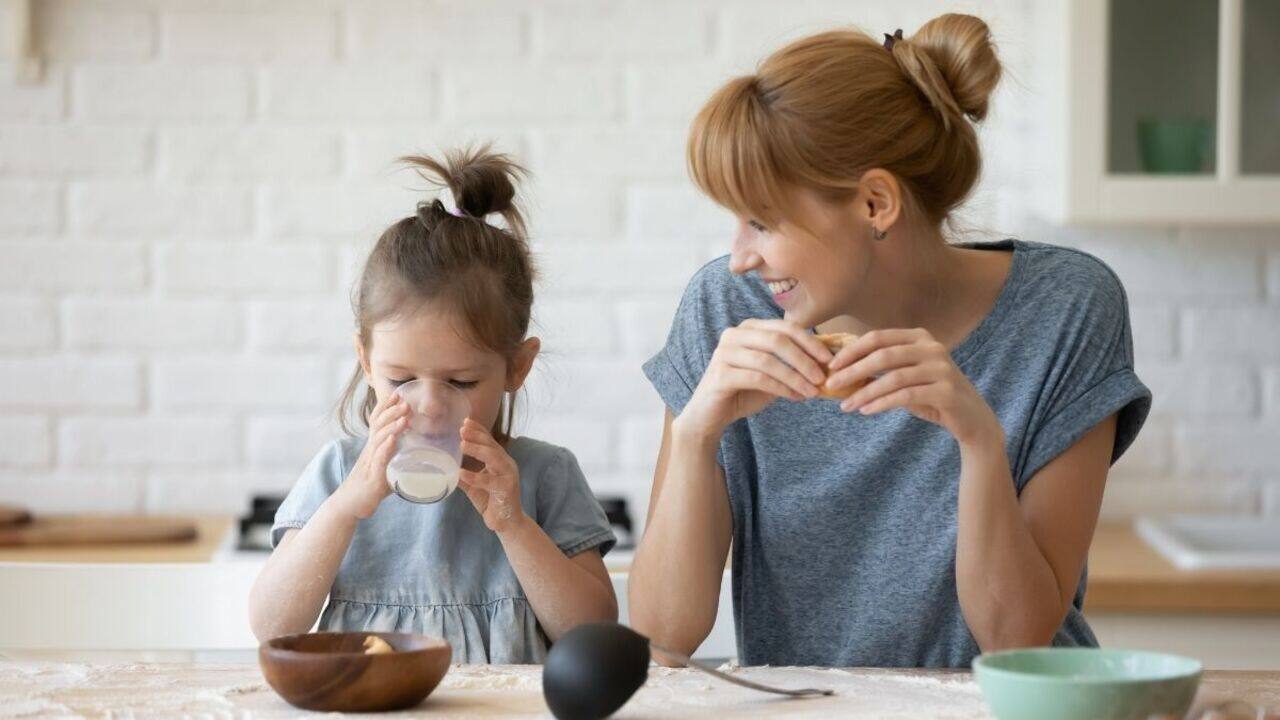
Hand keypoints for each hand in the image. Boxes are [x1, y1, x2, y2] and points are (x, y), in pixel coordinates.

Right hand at [332, 392, 409, 519]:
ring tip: (405, 418)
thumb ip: (396, 457)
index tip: (397, 394)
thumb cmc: (369, 485)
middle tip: (406, 402)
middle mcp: (370, 450)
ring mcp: (370, 462)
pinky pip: (379, 459)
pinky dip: (386, 448)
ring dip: (392, 427)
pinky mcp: (372, 476)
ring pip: (379, 439)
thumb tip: (415, 455)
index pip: (377, 421)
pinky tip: (393, 440)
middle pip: (378, 425)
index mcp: (373, 446)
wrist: (349, 504)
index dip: (385, 407)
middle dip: (392, 412)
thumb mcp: (384, 466)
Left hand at [458, 418, 527, 533]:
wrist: (507, 523)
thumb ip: (463, 476)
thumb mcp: (474, 486)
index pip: (489, 441)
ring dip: (477, 450)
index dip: (478, 431)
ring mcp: (508, 476)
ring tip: (461, 444)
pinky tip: (461, 473)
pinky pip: (489, 481)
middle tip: (462, 428)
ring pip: (494, 458)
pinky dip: (475, 477)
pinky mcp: (506, 489)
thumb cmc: (492, 501)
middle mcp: (506, 465)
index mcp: (500, 461)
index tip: (465, 421)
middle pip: (492, 445)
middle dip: (477, 436)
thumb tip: (445, 468)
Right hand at [678, 318, 832, 438]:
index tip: (829, 359)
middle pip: (777, 340)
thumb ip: (792, 364)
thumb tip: (826, 362)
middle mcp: (734, 335)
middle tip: (822, 378)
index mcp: (749, 328)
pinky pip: (757, 378)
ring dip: (794, 376)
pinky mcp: (720, 374)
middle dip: (804, 359)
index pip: (785, 327)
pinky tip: (794, 397)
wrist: (711, 415)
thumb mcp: (773, 374)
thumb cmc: (744, 392)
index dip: (810, 341)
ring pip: (768, 360)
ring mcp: (724, 353)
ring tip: (811, 392)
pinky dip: (780, 388)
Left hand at [825, 328, 1002, 446]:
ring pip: (893, 378)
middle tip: (831, 385)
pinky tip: (866, 411)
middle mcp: (933, 348)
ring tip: (845, 406)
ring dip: (864, 392)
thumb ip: (882, 369)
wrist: (971, 418)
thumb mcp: (906, 377)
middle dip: (853, 370)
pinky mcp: (946, 391)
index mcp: (920, 337)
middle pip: (883, 355)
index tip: (831, 365)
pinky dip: (882, 403)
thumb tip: (841, 369)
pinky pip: (906, 396)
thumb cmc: (931, 395)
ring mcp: (941, 369)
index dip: (852, 350)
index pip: (878, 338)